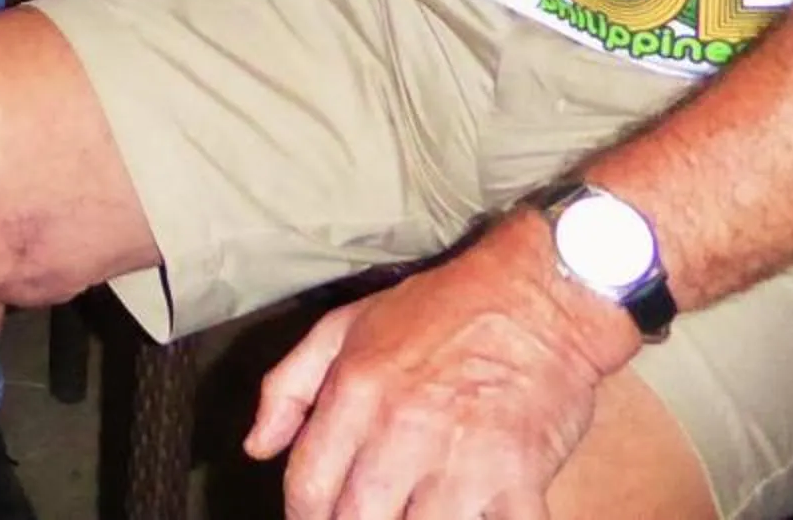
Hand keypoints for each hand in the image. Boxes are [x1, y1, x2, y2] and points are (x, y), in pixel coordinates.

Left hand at [245, 215, 638, 519]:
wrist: (535, 296)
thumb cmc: (440, 309)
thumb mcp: (344, 326)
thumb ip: (289, 386)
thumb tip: (256, 446)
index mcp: (356, 392)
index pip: (308, 484)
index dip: (303, 517)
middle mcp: (403, 429)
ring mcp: (462, 459)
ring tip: (412, 519)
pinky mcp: (520, 479)